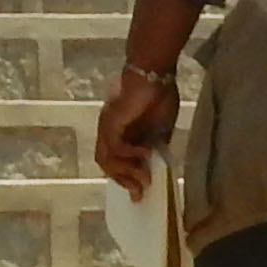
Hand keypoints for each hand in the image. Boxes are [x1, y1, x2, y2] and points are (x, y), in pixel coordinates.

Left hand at [94, 66, 176, 198]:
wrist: (155, 72)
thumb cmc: (159, 95)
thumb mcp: (160, 129)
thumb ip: (155, 146)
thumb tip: (156, 167)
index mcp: (118, 132)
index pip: (114, 161)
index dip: (124, 178)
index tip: (139, 194)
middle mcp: (108, 130)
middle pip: (106, 164)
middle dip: (123, 182)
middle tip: (140, 194)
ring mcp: (107, 126)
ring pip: (106, 159)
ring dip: (125, 173)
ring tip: (145, 178)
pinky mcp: (111, 121)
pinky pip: (115, 146)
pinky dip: (129, 155)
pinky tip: (145, 153)